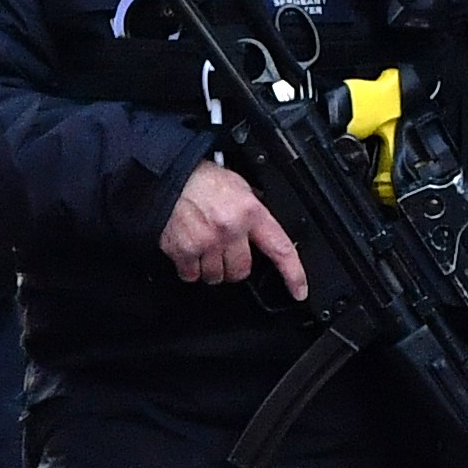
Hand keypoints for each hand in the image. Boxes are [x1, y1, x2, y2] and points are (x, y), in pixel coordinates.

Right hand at [160, 161, 307, 300]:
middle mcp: (229, 230)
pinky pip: (191, 275)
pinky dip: (190, 268)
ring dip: (211, 268)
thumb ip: (253, 211)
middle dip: (234, 266)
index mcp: (249, 212)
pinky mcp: (182, 251)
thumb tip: (263, 230)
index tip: (299, 291)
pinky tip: (189, 250)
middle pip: (241, 271)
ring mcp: (206, 243)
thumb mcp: (239, 186)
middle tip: (225, 250)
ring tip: (204, 246)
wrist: (168, 176)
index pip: (280, 249)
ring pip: (215, 277)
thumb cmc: (200, 179)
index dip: (293, 275)